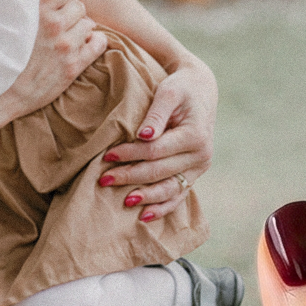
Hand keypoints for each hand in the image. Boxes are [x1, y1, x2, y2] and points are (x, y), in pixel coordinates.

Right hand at [0, 0, 106, 122]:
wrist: (1, 94)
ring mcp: (65, 46)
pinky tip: (87, 44)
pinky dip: (96, 42)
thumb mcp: (6, 25)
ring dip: (82, 28)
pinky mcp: (73, 66)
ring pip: (89, 24)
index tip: (56, 7)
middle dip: (73, 13)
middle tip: (65, 23)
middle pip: (78, 6)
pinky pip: (98, 44)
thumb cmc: (0, 57)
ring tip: (72, 36)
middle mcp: (53, 27)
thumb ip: (24, 8)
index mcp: (35, 13)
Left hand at [97, 56, 216, 218]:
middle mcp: (202, 155)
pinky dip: (163, 207)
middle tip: (104, 180)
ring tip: (123, 203)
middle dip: (131, 177)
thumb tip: (143, 136)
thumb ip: (156, 114)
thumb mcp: (168, 92)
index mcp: (196, 135)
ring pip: (170, 189)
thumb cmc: (180, 88)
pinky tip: (145, 217)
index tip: (107, 155)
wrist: (200, 90)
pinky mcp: (194, 174)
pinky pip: (179, 195)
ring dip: (146, 197)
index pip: (156, 151)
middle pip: (160, 172)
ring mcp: (199, 168)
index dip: (130, 154)